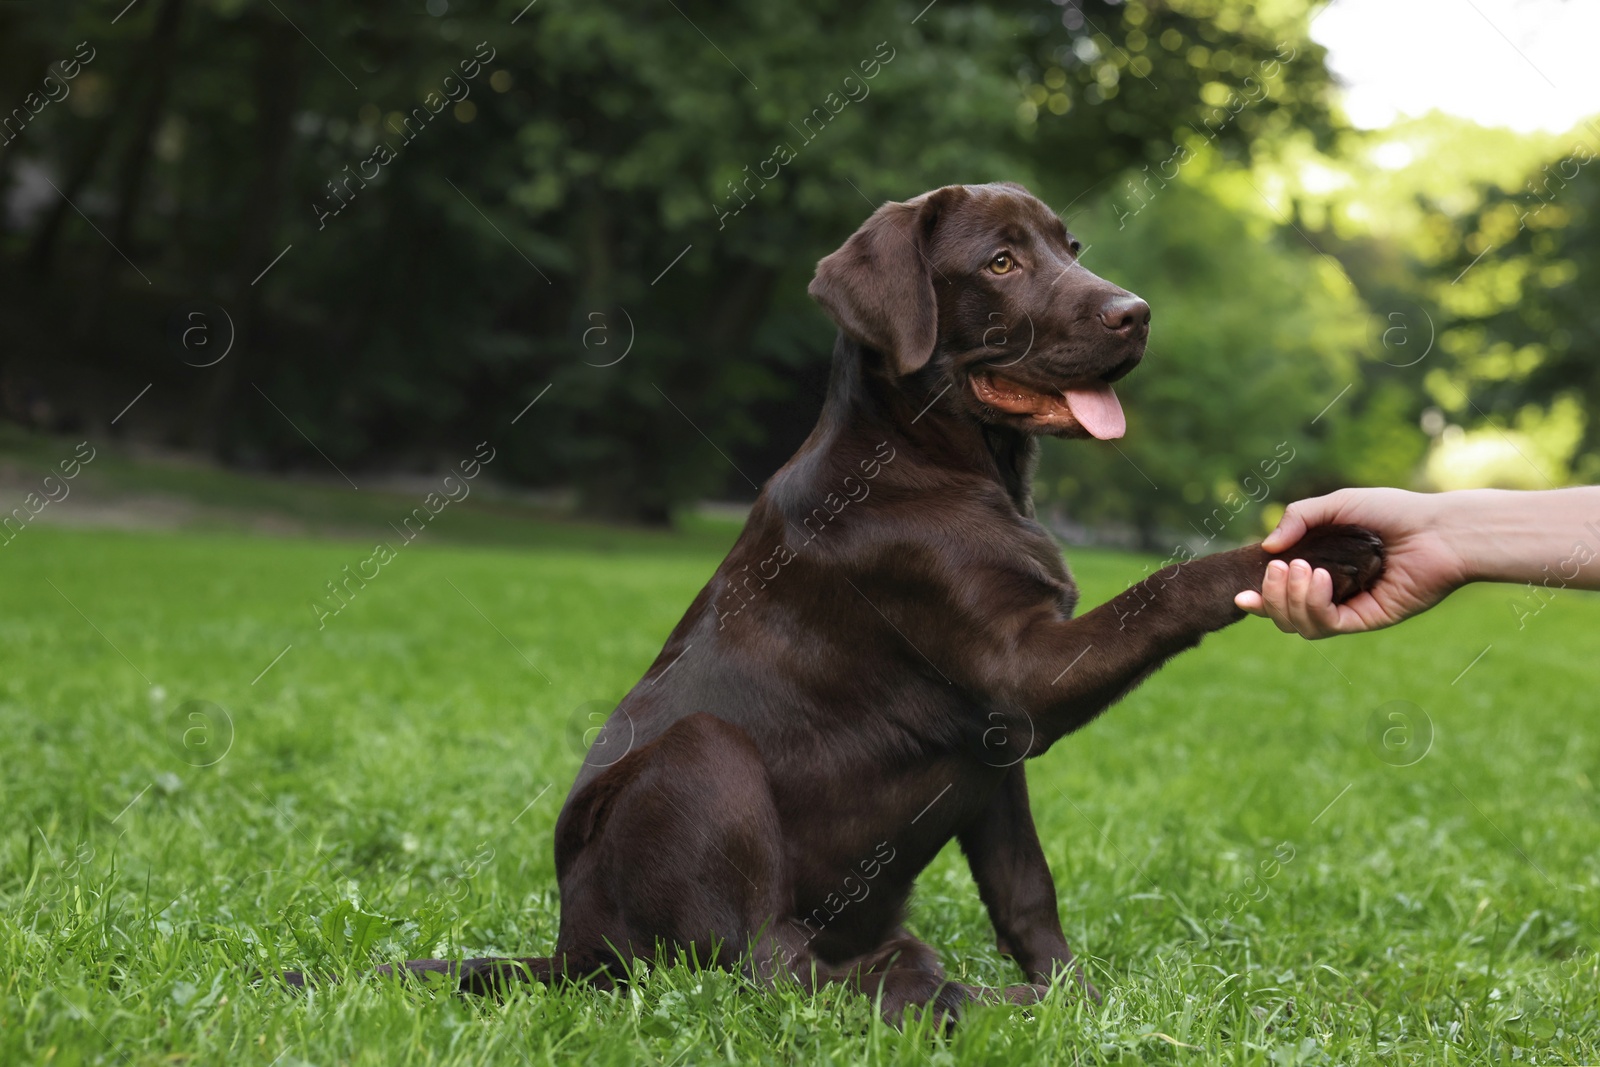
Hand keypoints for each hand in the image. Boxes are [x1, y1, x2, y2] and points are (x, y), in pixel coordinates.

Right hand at [1234, 488, 1469, 638]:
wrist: (1438, 529)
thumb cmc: (1393, 512)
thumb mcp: (1337, 505)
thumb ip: (1298, 518)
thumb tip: (1267, 547)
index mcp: (1320, 568)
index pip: (1280, 594)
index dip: (1259, 599)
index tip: (1243, 594)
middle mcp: (1331, 593)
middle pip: (1283, 615)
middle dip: (1271, 596)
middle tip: (1281, 567)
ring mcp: (1347, 609)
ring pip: (1298, 625)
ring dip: (1288, 600)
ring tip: (1301, 569)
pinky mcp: (1365, 620)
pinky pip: (1324, 626)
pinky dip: (1312, 605)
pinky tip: (1319, 579)